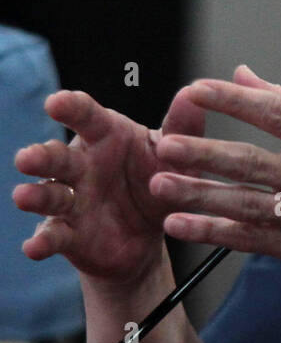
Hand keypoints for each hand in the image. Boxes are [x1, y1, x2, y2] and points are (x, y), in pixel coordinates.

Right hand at [13, 89, 206, 284]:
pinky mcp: (68, 233)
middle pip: (57, 157)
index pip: (86, 117)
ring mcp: (71, 199)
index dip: (70, 108)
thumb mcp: (175, 158)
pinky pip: (52, 235)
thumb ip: (182, 128)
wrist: (152, 234)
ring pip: (49, 194)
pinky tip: (35, 247)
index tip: (57, 102)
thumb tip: (193, 95)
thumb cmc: (158, 180)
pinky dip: (42, 241)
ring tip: (24, 197)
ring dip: (35, 196)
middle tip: (28, 158)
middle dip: (41, 156)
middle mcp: (81, 165)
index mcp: (106, 137)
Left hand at [151, 65, 280, 299]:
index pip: (276, 111)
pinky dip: (212, 232)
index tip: (196, 89)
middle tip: (164, 144)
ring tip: (159, 184)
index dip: (232, 100)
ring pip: (242, 202)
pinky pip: (247, 238)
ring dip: (197, 194)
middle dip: (203, 153)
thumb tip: (245, 75)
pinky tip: (181, 225)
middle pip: (251, 161)